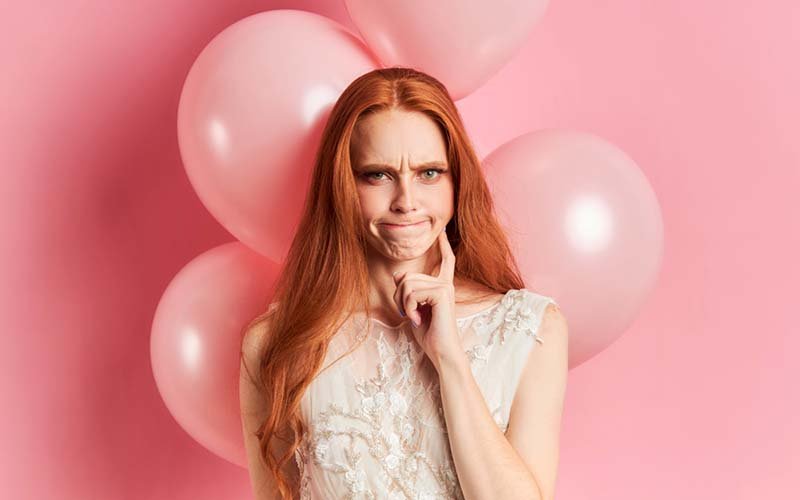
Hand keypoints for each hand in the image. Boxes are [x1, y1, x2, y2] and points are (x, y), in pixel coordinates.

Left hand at [392, 229, 463, 371]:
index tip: (441, 231)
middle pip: (408, 276)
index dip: (443, 245)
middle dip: (398, 296)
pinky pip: (412, 293)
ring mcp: (445, 287)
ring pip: (407, 284)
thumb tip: (398, 274)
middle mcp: (445, 284)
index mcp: (442, 286)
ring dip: (402, 304)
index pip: (445, 260)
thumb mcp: (413, 310)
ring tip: (413, 317)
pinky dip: (408, 308)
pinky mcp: (442, 294)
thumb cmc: (429, 334)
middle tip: (406, 313)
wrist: (441, 351)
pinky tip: (417, 320)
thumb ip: (408, 291)